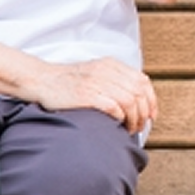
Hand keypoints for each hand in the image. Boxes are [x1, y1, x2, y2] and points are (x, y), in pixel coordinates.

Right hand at [31, 58, 157, 132]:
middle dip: (143, 113)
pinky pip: (113, 107)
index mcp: (110, 64)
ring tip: (129, 129)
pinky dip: (120, 118)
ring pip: (129, 101)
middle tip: (140, 126)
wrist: (42, 80)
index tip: (151, 115)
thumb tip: (138, 99)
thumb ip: (115, 80)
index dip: (151, 100)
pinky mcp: (86, 96)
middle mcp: (106, 71)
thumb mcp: (95, 72)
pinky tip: (117, 125)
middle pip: (138, 93)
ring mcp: (96, 82)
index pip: (142, 81)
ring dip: (133, 119)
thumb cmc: (69, 82)